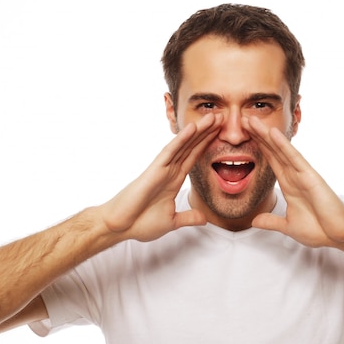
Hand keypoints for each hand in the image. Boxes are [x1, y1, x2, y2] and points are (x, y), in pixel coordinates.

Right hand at [100, 113, 222, 241]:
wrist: (121, 226)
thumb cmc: (140, 222)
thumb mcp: (172, 221)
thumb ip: (188, 218)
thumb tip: (204, 218)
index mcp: (174, 180)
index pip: (194, 157)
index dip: (207, 144)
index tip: (220, 133)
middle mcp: (169, 171)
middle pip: (192, 147)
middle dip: (207, 132)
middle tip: (222, 116)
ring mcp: (162, 169)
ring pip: (183, 145)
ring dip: (198, 131)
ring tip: (213, 117)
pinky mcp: (154, 170)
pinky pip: (170, 152)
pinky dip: (181, 140)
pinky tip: (192, 128)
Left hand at [243, 116, 343, 247]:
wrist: (339, 236)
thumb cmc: (320, 229)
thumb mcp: (288, 226)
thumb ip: (271, 221)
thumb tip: (255, 221)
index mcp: (288, 184)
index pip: (270, 160)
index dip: (257, 146)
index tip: (243, 135)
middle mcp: (294, 175)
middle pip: (272, 150)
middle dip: (258, 135)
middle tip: (243, 119)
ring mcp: (302, 174)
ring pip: (281, 150)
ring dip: (266, 135)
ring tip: (252, 120)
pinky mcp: (310, 177)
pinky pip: (294, 158)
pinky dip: (283, 145)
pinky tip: (273, 133)